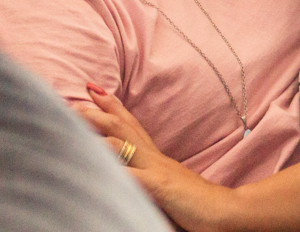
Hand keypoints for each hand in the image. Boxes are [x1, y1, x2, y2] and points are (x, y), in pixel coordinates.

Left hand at [78, 84, 237, 231]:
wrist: (226, 212)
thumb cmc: (197, 204)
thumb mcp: (169, 186)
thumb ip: (151, 176)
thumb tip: (131, 174)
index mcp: (156, 157)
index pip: (131, 124)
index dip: (111, 105)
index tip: (91, 88)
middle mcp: (155, 158)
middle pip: (123, 127)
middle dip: (96, 112)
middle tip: (73, 99)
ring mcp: (157, 169)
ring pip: (122, 144)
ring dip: (97, 133)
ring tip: (74, 123)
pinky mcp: (160, 187)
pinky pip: (132, 176)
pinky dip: (112, 170)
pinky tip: (94, 166)